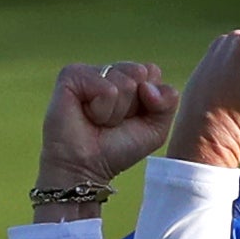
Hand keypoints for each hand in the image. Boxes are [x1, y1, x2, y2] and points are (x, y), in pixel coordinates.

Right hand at [35, 61, 175, 200]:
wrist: (85, 168)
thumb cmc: (117, 149)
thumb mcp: (156, 128)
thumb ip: (168, 100)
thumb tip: (146, 85)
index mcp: (125, 76)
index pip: (152, 71)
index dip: (149, 101)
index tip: (129, 119)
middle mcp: (107, 70)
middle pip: (140, 73)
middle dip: (133, 106)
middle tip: (112, 122)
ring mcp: (88, 71)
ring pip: (126, 83)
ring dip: (115, 113)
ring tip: (98, 121)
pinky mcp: (71, 75)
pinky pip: (107, 90)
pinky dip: (101, 111)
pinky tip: (87, 117)